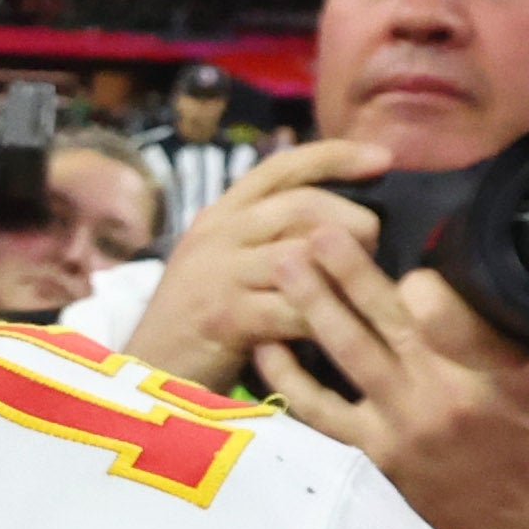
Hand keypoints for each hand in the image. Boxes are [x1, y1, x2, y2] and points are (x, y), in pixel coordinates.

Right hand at [116, 138, 384, 392]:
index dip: (334, 156)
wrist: (147, 371)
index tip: (382, 157)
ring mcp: (218, 273)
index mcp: (220, 215)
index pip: (281, 167)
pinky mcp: (225, 316)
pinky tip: (338, 333)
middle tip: (374, 248)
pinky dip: (325, 320)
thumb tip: (338, 223)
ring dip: (344, 274)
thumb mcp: (224, 264)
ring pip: (303, 253)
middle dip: (353, 221)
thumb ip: (265, 238)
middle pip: (302, 204)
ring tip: (362, 294)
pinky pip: (294, 308)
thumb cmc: (199, 321)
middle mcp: (217, 234)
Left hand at [248, 226, 528, 528]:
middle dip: (346, 272)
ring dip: (311, 304)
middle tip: (315, 225)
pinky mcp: (375, 453)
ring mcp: (403, 426)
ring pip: (346, 354)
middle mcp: (446, 398)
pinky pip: (321, 411)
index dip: (426, 291)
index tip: (407, 254)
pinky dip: (288, 377)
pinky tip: (265, 341)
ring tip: (283, 258)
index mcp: (503, 378)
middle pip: (386, 325)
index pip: (454, 325)